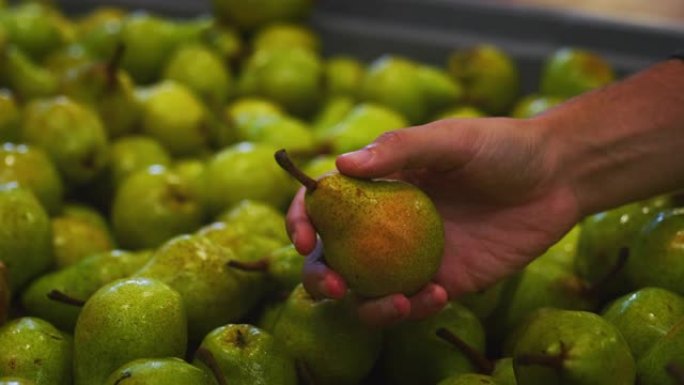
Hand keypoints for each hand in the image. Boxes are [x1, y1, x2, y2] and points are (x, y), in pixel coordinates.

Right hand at [287, 116, 581, 326]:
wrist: (557, 177)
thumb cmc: (500, 146)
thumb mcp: (450, 139)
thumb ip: (397, 149)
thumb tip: (338, 164)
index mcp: (378, 185)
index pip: (323, 203)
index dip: (302, 219)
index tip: (302, 239)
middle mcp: (385, 223)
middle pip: (333, 258)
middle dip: (320, 278)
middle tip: (333, 288)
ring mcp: (412, 256)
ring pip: (367, 292)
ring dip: (369, 306)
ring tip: (400, 302)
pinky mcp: (443, 281)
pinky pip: (413, 304)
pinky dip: (416, 308)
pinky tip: (439, 294)